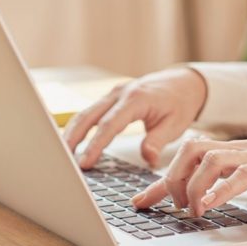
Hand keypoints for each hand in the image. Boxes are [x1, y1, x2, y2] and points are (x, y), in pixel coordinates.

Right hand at [64, 68, 207, 168]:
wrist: (184, 82)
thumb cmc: (180, 102)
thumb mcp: (175, 124)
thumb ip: (157, 141)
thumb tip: (148, 160)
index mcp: (136, 99)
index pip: (109, 125)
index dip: (94, 145)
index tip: (85, 162)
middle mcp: (120, 93)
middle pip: (88, 116)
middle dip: (72, 138)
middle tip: (63, 161)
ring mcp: (113, 93)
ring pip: (85, 113)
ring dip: (72, 133)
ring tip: (62, 155)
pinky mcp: (111, 98)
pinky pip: (91, 112)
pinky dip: (79, 127)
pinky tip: (71, 142)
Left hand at [132, 133, 246, 214]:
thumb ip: (231, 180)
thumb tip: (206, 198)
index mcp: (232, 151)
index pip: (186, 160)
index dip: (159, 182)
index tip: (140, 202)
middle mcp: (239, 149)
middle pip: (190, 150)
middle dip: (172, 179)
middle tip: (171, 206)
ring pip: (210, 159)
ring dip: (193, 187)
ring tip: (192, 211)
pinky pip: (242, 175)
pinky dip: (221, 189)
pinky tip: (211, 205)